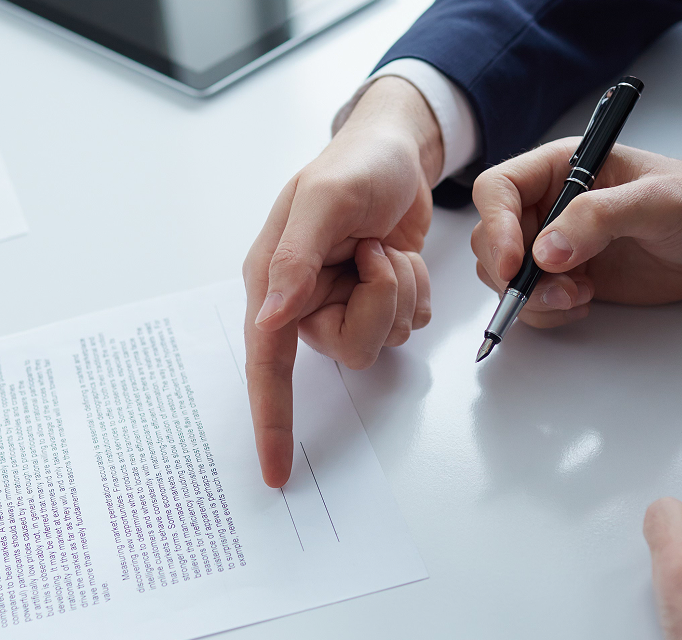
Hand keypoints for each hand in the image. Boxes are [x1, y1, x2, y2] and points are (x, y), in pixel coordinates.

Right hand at [244, 76, 439, 486]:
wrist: (399, 149)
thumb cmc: (353, 164)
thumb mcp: (324, 199)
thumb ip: (296, 257)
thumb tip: (270, 317)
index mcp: (272, 281)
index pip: (266, 363)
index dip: (271, 420)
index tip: (275, 471)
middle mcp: (302, 301)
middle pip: (345, 348)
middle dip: (376, 301)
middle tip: (373, 251)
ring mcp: (340, 304)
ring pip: (380, 340)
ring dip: (399, 292)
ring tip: (387, 248)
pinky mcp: (375, 302)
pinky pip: (406, 326)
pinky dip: (415, 291)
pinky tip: (401, 257)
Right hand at [470, 139, 681, 327]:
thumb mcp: (655, 201)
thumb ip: (598, 218)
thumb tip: (545, 251)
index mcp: (559, 169)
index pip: (498, 190)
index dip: (496, 226)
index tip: (513, 264)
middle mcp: (548, 206)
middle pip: (492, 239)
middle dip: (513, 273)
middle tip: (558, 290)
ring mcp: (555, 245)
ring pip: (505, 276)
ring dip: (532, 297)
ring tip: (582, 296)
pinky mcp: (567, 278)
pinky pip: (531, 301)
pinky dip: (547, 311)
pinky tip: (586, 302)